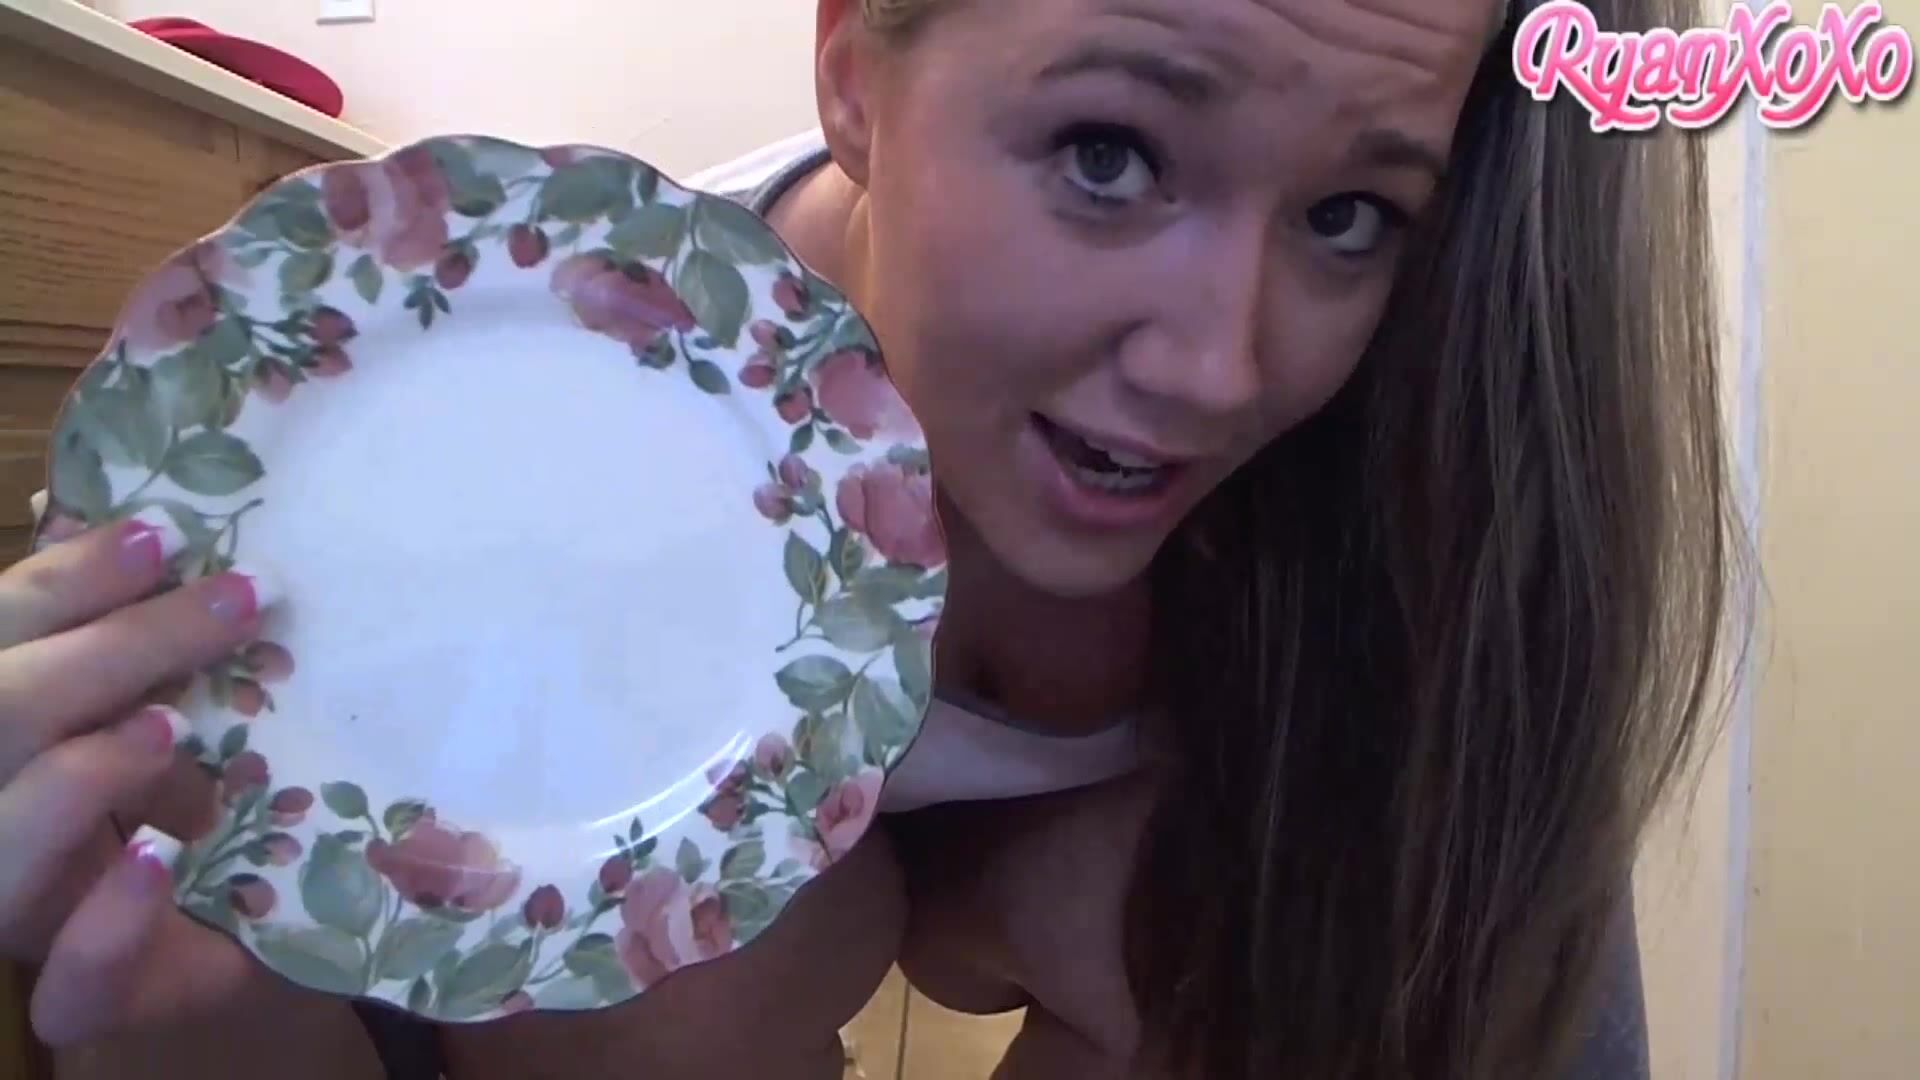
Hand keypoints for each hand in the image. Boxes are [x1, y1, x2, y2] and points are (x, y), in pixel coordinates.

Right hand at [0, 502, 276, 1043]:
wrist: (264, 933)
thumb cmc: (212, 799)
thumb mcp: (188, 702)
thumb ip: (146, 634)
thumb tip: (121, 514)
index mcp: (12, 730)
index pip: (0, 640)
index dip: (63, 582)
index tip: (163, 536)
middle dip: (106, 652)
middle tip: (237, 602)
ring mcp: (29, 909)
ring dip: (77, 776)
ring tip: (168, 727)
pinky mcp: (89, 995)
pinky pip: (68, 978)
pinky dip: (108, 918)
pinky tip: (156, 858)